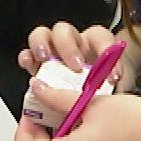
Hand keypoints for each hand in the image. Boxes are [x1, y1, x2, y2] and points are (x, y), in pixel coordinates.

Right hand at [17, 22, 137, 86]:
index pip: (100, 37)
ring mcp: (52, 53)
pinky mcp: (36, 66)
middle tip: (75, 67)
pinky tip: (30, 66)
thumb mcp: (111, 95)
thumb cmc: (99, 97)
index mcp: (93, 47)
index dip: (106, 51)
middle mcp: (71, 46)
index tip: (112, 76)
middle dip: (68, 47)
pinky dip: (27, 58)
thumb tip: (114, 97)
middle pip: (65, 30)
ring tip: (45, 59)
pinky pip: (27, 54)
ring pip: (42, 34)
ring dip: (42, 45)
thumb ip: (111, 92)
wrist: (88, 109)